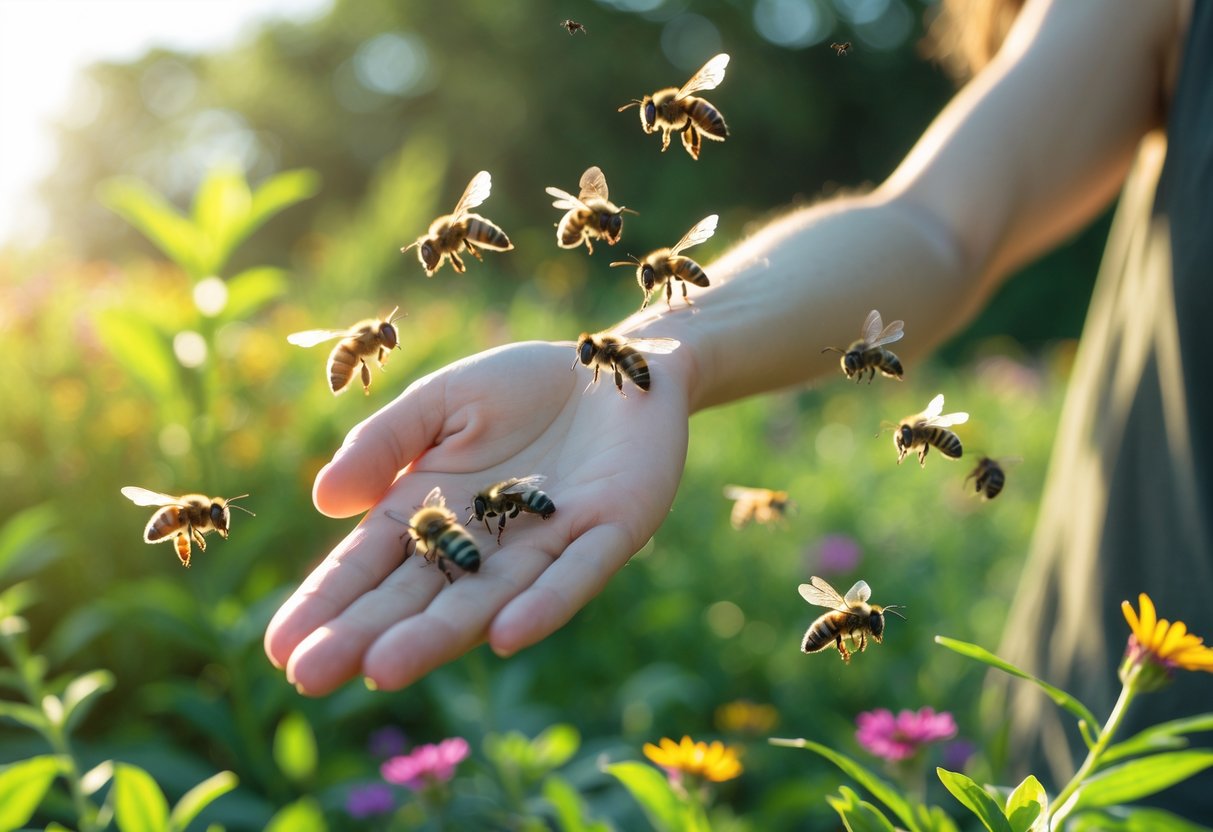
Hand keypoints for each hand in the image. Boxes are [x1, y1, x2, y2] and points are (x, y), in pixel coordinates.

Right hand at [264, 339, 691, 693]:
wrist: (614, 362)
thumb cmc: (523, 385)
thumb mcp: (442, 399)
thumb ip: (386, 443)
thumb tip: (324, 502)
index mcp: (438, 508)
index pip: (373, 563)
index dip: (330, 602)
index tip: (282, 646)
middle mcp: (488, 541)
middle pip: (423, 594)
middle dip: (368, 633)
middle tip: (311, 676)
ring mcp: (550, 540)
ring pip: (490, 597)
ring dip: (441, 634)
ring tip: (384, 668)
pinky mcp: (612, 529)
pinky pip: (576, 573)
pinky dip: (545, 604)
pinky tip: (507, 636)